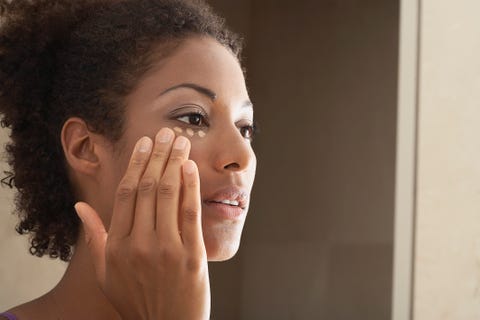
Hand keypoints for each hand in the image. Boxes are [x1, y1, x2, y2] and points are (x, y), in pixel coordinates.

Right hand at [74, 128, 209, 319]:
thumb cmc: (136, 300)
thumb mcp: (106, 273)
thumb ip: (94, 237)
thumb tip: (80, 206)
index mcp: (117, 246)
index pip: (126, 193)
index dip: (136, 163)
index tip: (144, 143)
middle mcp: (139, 244)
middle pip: (148, 188)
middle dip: (157, 155)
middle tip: (166, 132)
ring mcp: (166, 250)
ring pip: (168, 195)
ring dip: (175, 163)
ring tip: (181, 142)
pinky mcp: (192, 256)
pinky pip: (190, 214)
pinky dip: (190, 187)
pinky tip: (190, 167)